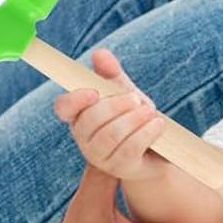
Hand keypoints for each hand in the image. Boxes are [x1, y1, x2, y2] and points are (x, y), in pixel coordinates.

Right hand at [52, 47, 165, 181]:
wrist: (159, 150)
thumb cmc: (135, 117)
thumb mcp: (125, 92)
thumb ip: (112, 74)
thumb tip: (100, 53)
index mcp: (80, 115)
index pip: (63, 108)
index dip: (75, 99)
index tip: (94, 92)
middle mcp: (84, 138)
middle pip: (90, 120)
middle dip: (116, 106)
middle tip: (137, 99)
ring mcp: (100, 156)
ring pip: (110, 135)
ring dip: (134, 119)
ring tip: (151, 112)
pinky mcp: (120, 168)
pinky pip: (129, 149)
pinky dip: (146, 133)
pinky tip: (158, 124)